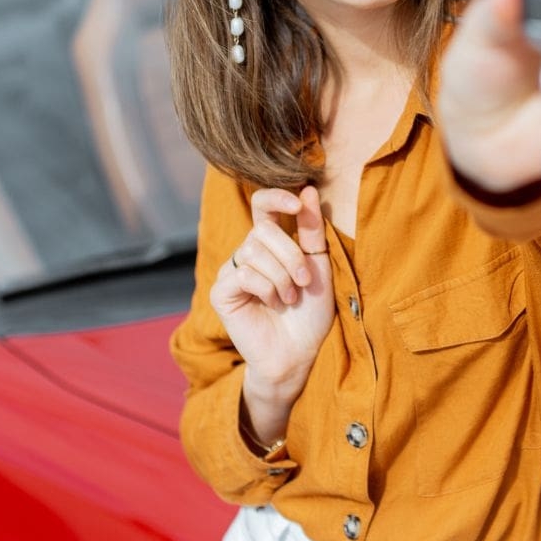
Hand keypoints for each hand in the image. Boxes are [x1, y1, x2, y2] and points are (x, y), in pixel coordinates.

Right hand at [209, 186, 333, 437]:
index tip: (296, 204)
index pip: (262, 203)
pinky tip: (273, 304)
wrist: (301, 352)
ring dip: (282, 277)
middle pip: (262, 231)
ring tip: (291, 298)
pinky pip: (244, 274)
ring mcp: (232, 271)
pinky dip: (267, 289)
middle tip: (304, 283)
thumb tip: (309, 189)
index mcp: (271, 241)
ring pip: (254, 251)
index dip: (276, 198)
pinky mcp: (221, 292)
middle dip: (291, 255)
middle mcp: (248, 252)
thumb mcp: (319, 264)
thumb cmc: (312, 311)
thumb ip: (312, 228)